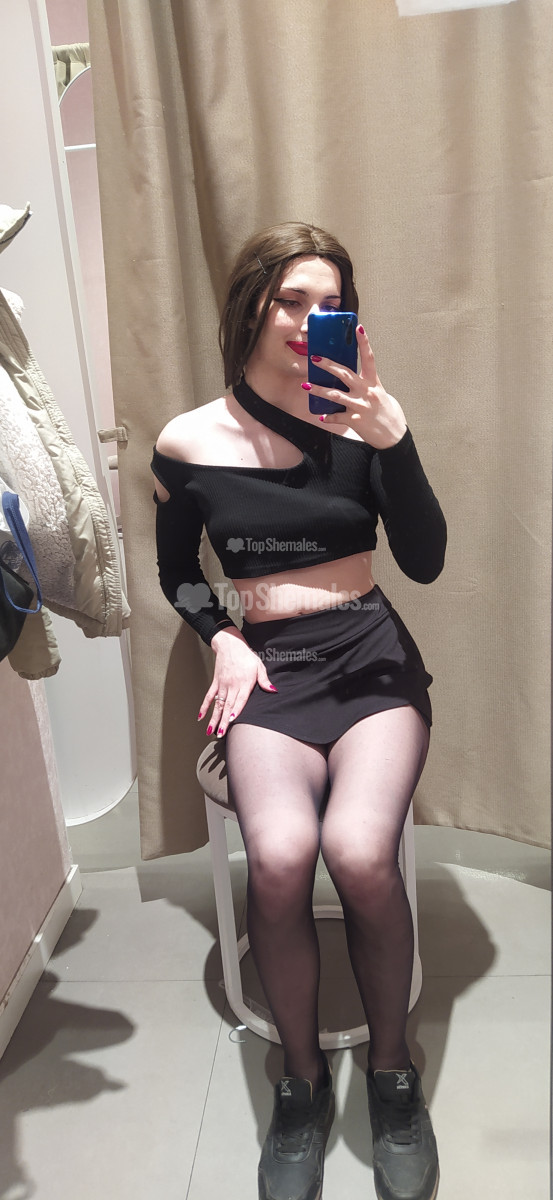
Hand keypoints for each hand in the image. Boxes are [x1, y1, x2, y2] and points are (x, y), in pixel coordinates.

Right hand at [197, 626, 276, 737]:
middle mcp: (232, 685)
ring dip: (214, 718)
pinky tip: (201, 716)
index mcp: (244, 683)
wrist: (230, 645)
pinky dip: (204, 707)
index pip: (240, 699)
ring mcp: (222, 685)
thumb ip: (264, 680)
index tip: (231, 720)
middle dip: (223, 721)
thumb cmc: (246, 656)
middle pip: (227, 706)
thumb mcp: (259, 666)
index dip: (235, 710)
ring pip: (218, 704)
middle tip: (220, 734)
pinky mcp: (215, 683)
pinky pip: (209, 696)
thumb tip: (273, 690)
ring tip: (211, 730)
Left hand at [305, 325, 407, 449]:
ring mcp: (360, 406)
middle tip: (315, 358)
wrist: (394, 436)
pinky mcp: (355, 420)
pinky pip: (337, 417)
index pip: (369, 358)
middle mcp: (366, 392)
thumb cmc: (387, 413)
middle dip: (328, 365)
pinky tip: (321, 416)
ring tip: (305, 386)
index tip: (358, 327)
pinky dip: (328, 417)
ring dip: (318, 389)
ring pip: (335, 395)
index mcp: (374, 383)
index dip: (364, 342)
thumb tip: (351, 380)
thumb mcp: (380, 394)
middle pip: (345, 374)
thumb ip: (367, 386)